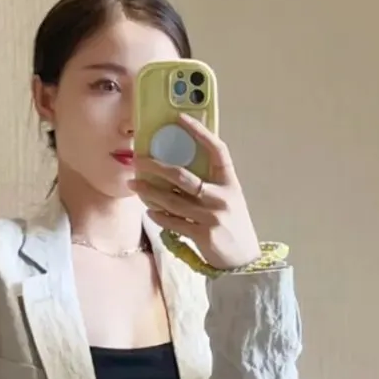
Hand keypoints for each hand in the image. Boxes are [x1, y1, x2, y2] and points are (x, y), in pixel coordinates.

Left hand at [130, 114, 260, 270]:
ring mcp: (212, 217)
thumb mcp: (229, 199)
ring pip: (173, 200)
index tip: (179, 118)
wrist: (244, 260)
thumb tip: (178, 168)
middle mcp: (222, 197)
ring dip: (150, 192)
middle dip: (157, 167)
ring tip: (135, 185)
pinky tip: (149, 210)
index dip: (199, 132)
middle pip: (183, 176)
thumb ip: (210, 184)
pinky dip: (159, 216)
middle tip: (138, 160)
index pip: (217, 150)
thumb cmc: (233, 226)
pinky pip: (174, 222)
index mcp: (230, 183)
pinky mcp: (203, 235)